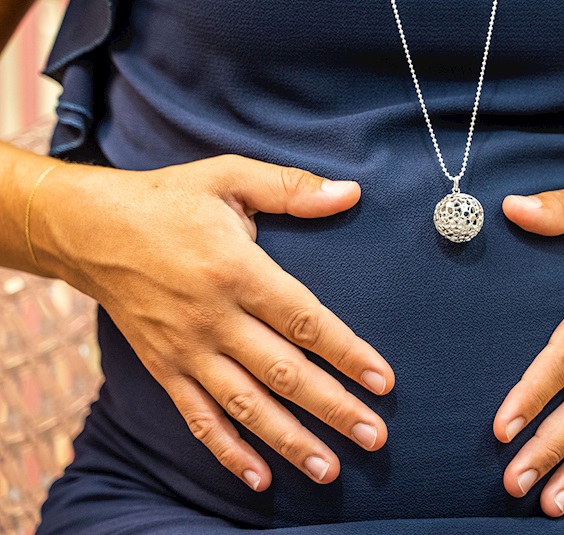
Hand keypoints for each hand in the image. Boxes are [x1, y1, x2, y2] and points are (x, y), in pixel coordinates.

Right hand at [33, 154, 394, 490]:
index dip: (347, 353)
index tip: (383, 383)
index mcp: (236, 270)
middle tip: (374, 437)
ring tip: (329, 470)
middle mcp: (213, 318)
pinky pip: (198, 418)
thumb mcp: (229, 177)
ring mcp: (185, 349)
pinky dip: (228, 451)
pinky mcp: (163, 368)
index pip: (304, 320)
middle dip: (332, 408)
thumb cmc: (167, 200)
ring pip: (245, 405)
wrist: (88, 230)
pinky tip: (259, 478)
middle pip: (283, 372)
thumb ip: (292, 189)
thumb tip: (351, 192)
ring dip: (289, 441)